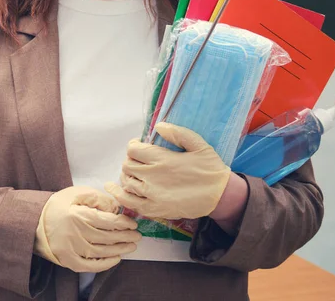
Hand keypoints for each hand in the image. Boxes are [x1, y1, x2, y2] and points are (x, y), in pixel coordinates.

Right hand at [34, 186, 141, 272]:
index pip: (109, 221)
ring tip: (131, 246)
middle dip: (126, 236)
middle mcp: (76, 233)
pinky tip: (116, 259)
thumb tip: (115, 207)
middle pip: (108, 237)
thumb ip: (96, 198)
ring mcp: (72, 249)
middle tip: (137, 235)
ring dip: (120, 249)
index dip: (124, 223)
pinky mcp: (68, 260)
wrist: (33, 221)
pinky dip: (105, 264)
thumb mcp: (76, 193)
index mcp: (79, 215)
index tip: (132, 223)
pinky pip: (90, 265)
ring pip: (102, 251)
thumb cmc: (56, 206)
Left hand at [105, 123, 231, 219]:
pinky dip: (119, 194)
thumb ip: (177, 133)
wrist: (221, 197)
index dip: (134, 146)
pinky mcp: (153, 209)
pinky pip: (128, 201)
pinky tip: (114, 188)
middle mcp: (153, 176)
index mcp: (162, 159)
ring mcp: (151, 194)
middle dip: (131, 160)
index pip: (133, 149)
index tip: (140, 147)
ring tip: (136, 173)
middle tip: (140, 161)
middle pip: (127, 164)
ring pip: (126, 181)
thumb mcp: (199, 144)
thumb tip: (158, 126)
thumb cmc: (210, 169)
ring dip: (128, 175)